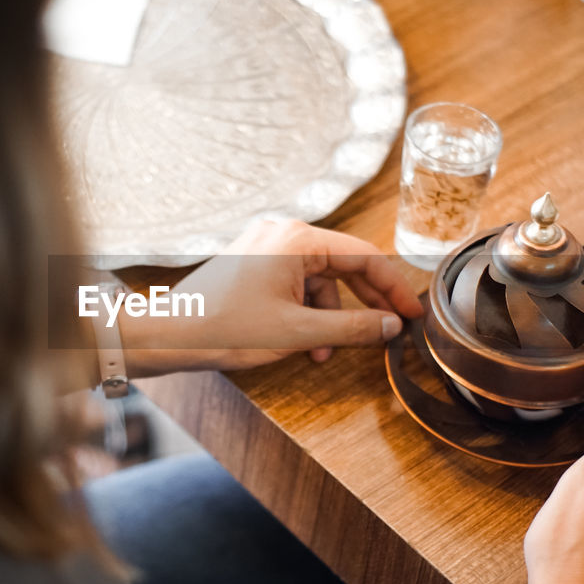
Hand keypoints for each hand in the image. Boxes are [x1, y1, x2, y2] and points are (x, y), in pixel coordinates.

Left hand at [122, 219, 423, 375]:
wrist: (170, 333)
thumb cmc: (225, 327)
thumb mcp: (298, 332)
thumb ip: (352, 328)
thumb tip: (391, 326)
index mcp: (297, 238)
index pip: (364, 256)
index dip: (394, 287)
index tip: (413, 312)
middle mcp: (283, 232)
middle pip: (344, 264)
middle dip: (366, 301)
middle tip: (393, 327)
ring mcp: (266, 245)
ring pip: (320, 278)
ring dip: (331, 315)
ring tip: (328, 351)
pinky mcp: (254, 262)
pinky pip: (297, 283)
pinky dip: (307, 311)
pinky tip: (307, 343)